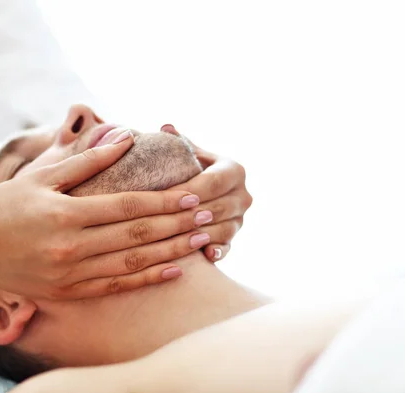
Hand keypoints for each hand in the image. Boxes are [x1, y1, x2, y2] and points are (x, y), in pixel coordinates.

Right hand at [0, 132, 213, 298]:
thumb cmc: (5, 203)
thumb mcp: (43, 175)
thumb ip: (88, 159)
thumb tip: (125, 136)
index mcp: (66, 214)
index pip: (128, 206)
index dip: (165, 200)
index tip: (193, 193)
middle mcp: (71, 247)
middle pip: (137, 235)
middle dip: (177, 224)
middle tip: (208, 215)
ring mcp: (70, 274)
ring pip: (133, 264)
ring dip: (171, 252)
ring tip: (201, 240)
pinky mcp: (68, 293)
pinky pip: (116, 287)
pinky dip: (147, 280)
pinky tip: (173, 271)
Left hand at [164, 125, 252, 262]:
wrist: (201, 194)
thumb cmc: (189, 170)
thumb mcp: (187, 154)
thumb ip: (178, 143)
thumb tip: (166, 128)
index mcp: (234, 170)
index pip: (211, 182)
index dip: (186, 190)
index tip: (160, 195)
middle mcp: (243, 195)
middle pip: (216, 208)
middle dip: (189, 215)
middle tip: (162, 221)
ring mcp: (241, 219)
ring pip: (220, 229)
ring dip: (198, 235)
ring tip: (174, 238)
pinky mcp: (234, 239)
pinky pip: (225, 248)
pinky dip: (215, 251)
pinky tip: (202, 253)